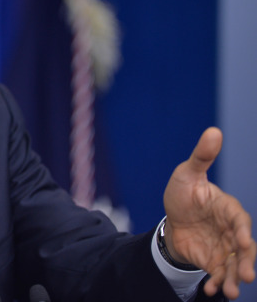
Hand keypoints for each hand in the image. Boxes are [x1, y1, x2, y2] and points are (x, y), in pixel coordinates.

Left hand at [163, 127, 255, 298]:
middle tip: (245, 276)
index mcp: (228, 208)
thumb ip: (202, 157)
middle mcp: (230, 230)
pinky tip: (212, 291)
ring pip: (233, 264)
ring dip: (233, 278)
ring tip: (231, 292)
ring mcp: (223, 246)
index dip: (242, 231)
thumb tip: (214, 131)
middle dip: (244, 261)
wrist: (172, 217)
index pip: (239, 220)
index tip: (242, 241)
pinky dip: (218, 282)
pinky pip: (219, 273)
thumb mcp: (187, 173)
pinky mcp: (214, 260)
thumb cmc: (184, 192)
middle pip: (242, 247)